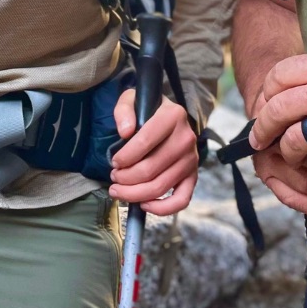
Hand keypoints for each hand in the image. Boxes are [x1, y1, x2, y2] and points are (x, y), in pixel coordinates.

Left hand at [108, 91, 197, 213]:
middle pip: (151, 169)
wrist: (169, 116)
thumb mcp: (132, 99)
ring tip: (119, 191)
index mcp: (173, 116)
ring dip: (135, 194)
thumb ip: (124, 110)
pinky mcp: (193, 176)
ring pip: (161, 186)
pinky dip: (162, 208)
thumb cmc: (147, 109)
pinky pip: (181, 200)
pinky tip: (143, 205)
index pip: (146, 141)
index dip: (126, 156)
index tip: (114, 162)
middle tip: (113, 178)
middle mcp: (186, 138)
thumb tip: (125, 132)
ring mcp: (191, 159)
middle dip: (126, 178)